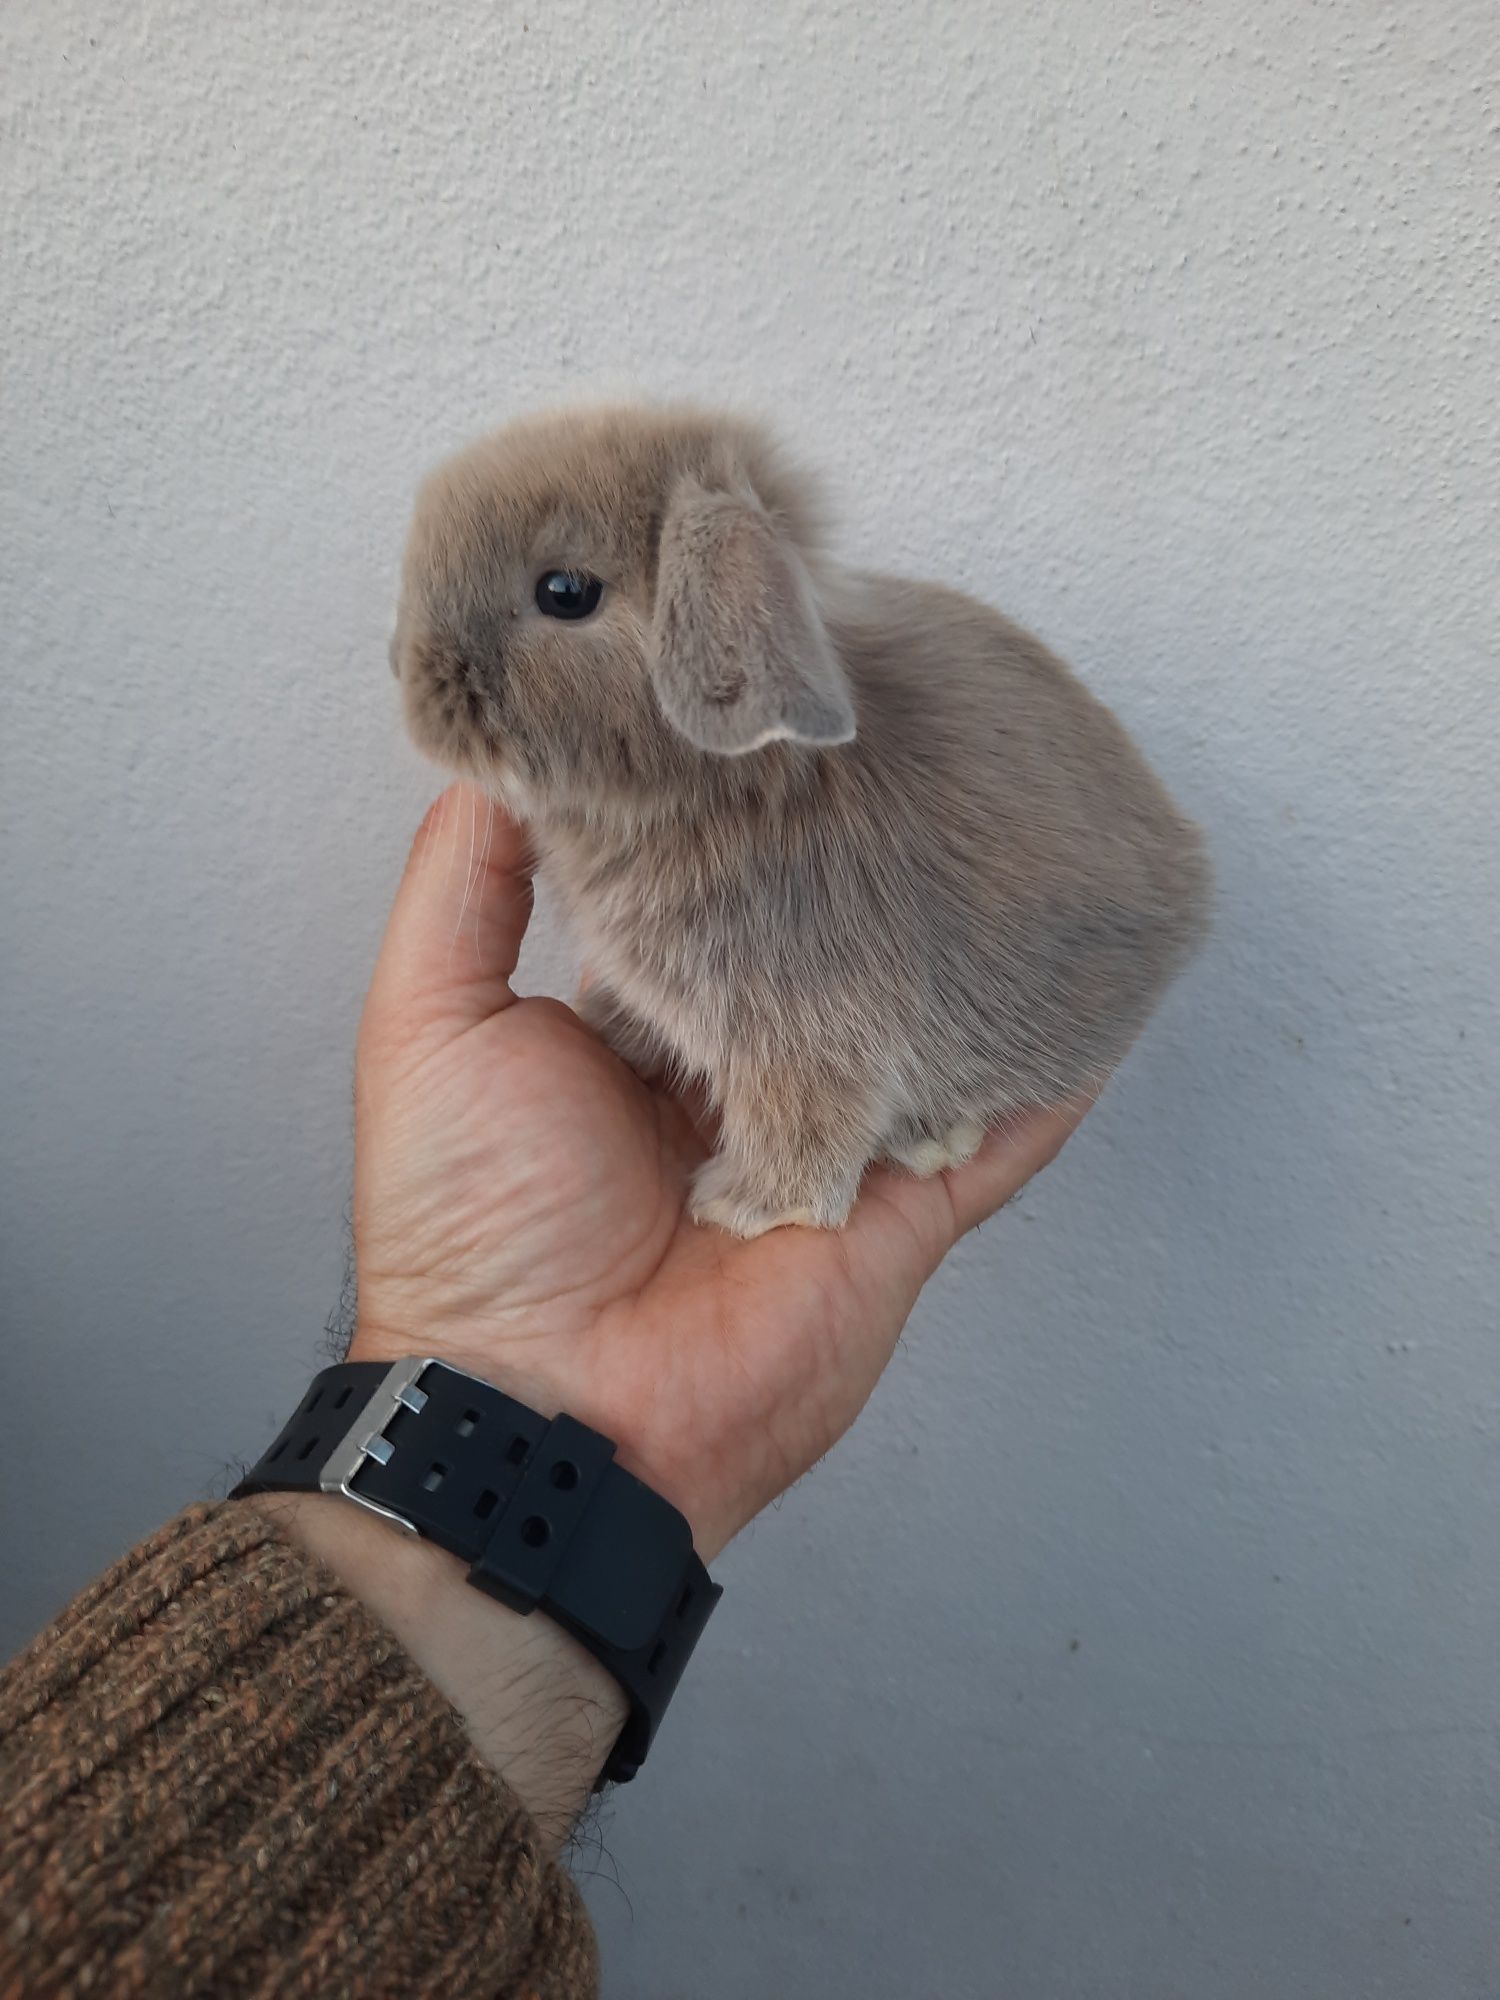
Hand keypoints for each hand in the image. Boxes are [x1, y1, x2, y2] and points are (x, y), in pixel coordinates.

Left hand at [350, 784, 1090, 1558]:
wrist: (544, 1406)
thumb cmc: (471, 1224)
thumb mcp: (431, 1020)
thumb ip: (468, 887)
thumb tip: (502, 759)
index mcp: (636, 1038)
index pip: (707, 906)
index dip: (738, 833)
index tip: (778, 739)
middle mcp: (737, 1082)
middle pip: (824, 963)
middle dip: (861, 883)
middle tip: (917, 762)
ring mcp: (826, 1147)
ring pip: (919, 1033)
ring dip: (963, 960)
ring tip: (1017, 848)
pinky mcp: (897, 1214)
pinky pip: (996, 1134)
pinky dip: (1048, 1074)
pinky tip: (1092, 992)